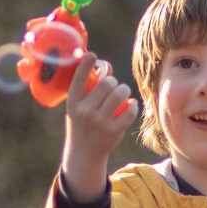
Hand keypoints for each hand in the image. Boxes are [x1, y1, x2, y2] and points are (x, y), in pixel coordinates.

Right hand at [58, 54, 136, 200]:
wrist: (84, 153)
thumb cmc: (82, 122)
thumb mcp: (77, 106)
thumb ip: (87, 89)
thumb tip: (106, 67)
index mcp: (73, 103)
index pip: (79, 79)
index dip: (86, 65)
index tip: (92, 55)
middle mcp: (85, 112)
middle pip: (107, 84)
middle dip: (113, 82)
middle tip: (113, 86)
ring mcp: (100, 122)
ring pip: (120, 94)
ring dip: (124, 90)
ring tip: (123, 93)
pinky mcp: (114, 131)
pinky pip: (130, 110)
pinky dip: (133, 105)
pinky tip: (131, 105)